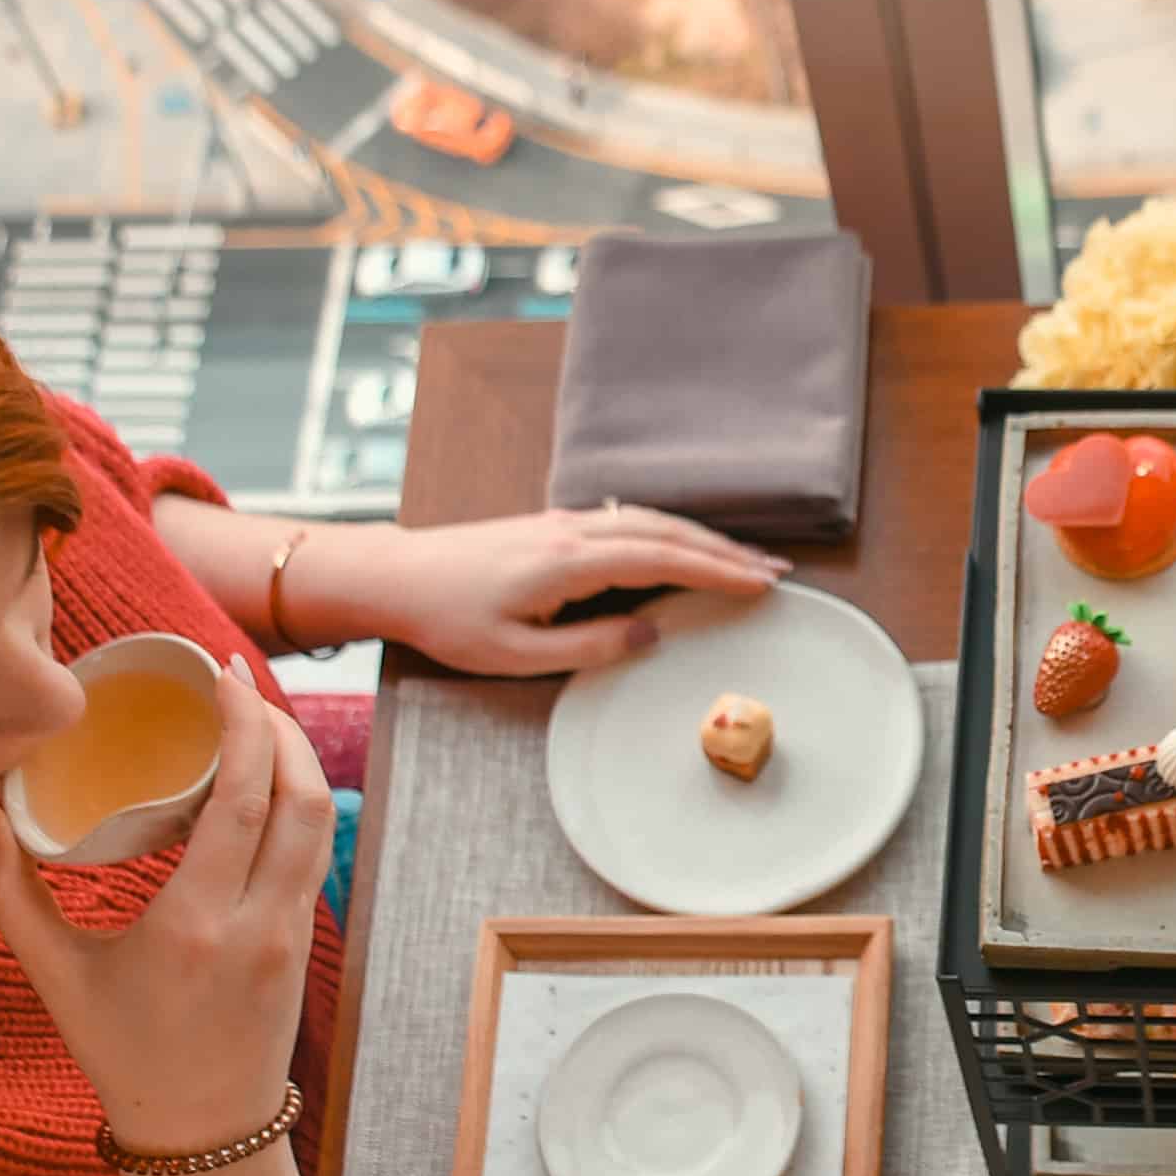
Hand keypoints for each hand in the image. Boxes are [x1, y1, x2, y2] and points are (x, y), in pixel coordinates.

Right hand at [0, 656, 329, 1160]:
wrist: (200, 1133)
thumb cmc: (121, 1054)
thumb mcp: (53, 976)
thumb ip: (10, 894)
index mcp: (196, 927)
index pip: (243, 799)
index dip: (243, 724)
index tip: (219, 675)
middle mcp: (258, 925)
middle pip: (300, 795)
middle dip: (279, 725)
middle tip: (235, 682)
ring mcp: (293, 932)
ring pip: (320, 820)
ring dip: (296, 757)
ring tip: (253, 715)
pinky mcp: (306, 939)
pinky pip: (313, 850)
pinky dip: (296, 799)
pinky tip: (263, 776)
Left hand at [327, 505, 788, 675]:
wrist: (398, 576)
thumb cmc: (448, 620)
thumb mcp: (515, 655)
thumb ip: (588, 646)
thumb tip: (652, 634)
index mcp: (568, 561)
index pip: (662, 559)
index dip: (718, 570)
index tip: (762, 583)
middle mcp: (573, 531)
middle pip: (668, 531)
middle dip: (727, 550)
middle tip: (777, 571)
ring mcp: (565, 522)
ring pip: (650, 520)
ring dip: (703, 538)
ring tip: (746, 560)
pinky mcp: (556, 526)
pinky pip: (629, 520)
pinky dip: (671, 531)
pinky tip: (687, 545)